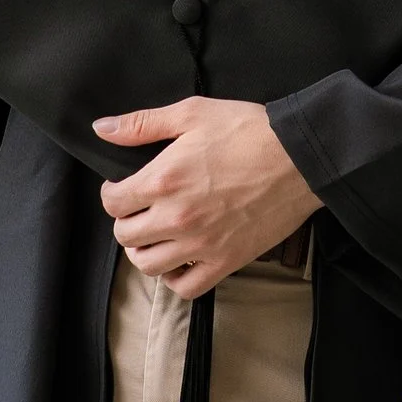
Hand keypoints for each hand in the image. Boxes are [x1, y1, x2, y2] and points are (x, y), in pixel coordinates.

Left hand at [95, 98, 318, 298]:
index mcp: (163, 180)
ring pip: (148, 266)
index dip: (113, 194)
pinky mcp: (225, 261)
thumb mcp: (192, 113)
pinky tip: (180, 260)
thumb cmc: (249, 130)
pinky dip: (176, 278)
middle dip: (127, 221)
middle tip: (142, 210)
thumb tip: (102, 129)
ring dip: (145, 251)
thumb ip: (142, 123)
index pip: (112, 203)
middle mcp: (176, 217)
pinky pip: (185, 288)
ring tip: (156, 236)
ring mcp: (200, 244)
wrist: (300, 157)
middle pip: (125, 236)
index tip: (124, 188)